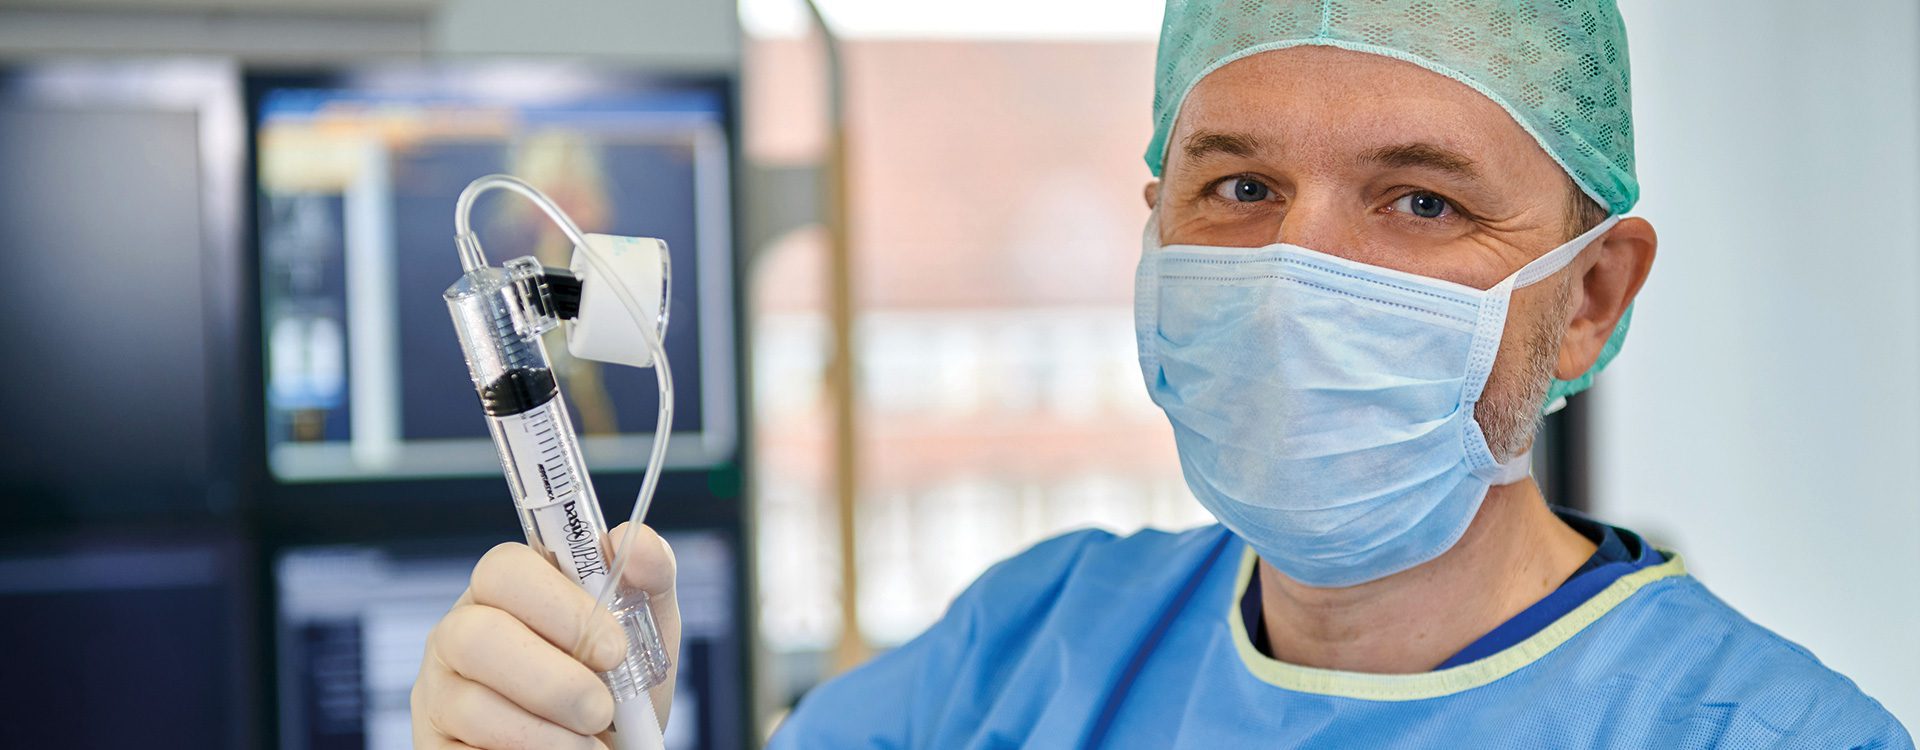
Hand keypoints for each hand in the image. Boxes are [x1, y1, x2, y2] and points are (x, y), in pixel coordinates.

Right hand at [412, 523, 680, 748]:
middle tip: (602, 708)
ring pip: (472, 705)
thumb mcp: (644, 632)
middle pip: (476, 635)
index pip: (504, 568)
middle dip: (554, 680)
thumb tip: (636, 541)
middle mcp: (460, 634)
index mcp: (505, 592)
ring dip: (548, 733)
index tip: (613, 649)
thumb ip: (648, 578)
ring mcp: (439, 694)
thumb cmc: (616, 688)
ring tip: (588, 743)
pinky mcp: (435, 746)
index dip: (561, 607)